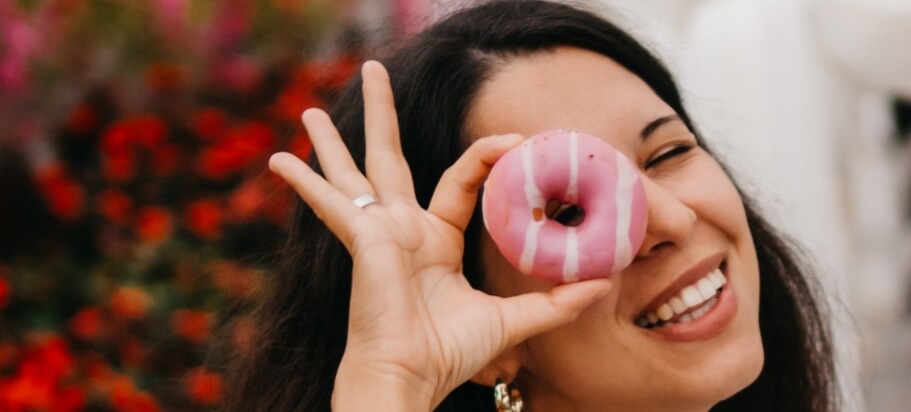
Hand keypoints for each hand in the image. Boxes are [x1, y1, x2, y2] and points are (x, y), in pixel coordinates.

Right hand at [266, 61, 612, 410]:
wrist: (411, 376)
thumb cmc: (449, 354)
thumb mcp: (512, 320)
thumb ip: (554, 302)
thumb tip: (601, 285)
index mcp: (434, 240)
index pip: (461, 180)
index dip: (487, 156)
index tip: (516, 140)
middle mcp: (401, 230)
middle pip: (389, 159)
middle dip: (381, 116)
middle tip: (373, 71)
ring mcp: (376, 233)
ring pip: (354, 172)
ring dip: (333, 139)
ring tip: (304, 110)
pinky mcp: (362, 241)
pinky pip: (331, 204)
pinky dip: (306, 183)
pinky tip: (278, 159)